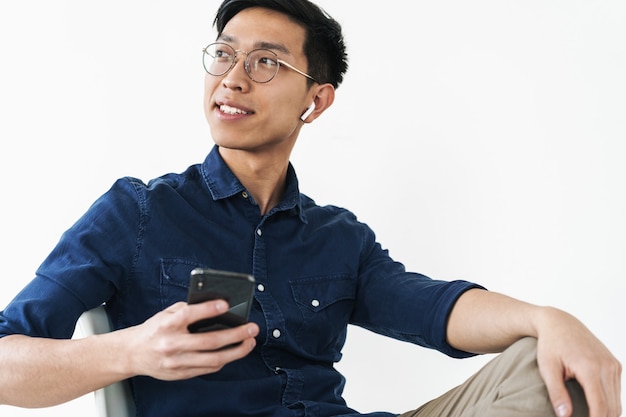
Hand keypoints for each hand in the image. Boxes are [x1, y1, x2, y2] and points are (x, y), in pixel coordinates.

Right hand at [122, 300, 258, 380]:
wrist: (132, 354)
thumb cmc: (154, 330)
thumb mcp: (166, 313)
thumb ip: (188, 309)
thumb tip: (215, 306)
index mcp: (167, 325)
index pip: (190, 315)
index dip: (209, 309)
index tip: (226, 304)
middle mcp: (172, 344)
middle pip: (209, 341)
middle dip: (236, 335)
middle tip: (252, 328)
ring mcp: (177, 362)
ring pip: (213, 360)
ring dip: (236, 351)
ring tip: (250, 342)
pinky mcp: (181, 374)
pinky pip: (208, 369)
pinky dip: (223, 361)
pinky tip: (233, 353)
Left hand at [535, 307, 621, 416]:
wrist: (559, 322)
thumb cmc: (550, 345)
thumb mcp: (547, 368)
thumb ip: (557, 393)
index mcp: (590, 368)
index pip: (600, 406)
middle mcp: (607, 366)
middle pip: (612, 407)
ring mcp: (613, 365)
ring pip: (617, 402)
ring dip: (605, 413)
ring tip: (588, 416)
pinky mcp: (615, 365)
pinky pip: (616, 392)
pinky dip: (608, 403)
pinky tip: (594, 408)